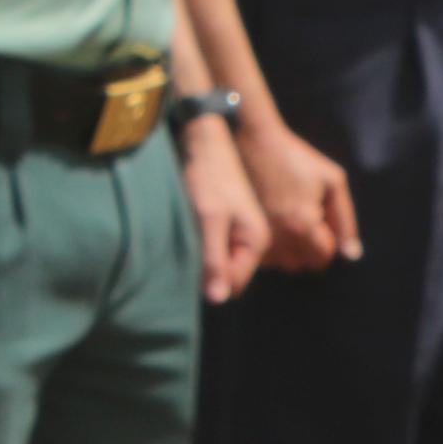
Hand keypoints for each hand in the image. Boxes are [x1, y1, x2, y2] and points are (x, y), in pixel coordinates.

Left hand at [179, 115, 267, 302]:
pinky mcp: (225, 225)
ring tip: (186, 241)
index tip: (190, 269)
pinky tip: (188, 234)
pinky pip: (214, 248)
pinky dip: (201, 247)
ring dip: (202, 259)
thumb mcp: (208, 220)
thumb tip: (217, 299)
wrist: (204, 144)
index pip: (236, 284)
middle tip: (186, 254)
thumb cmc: (207, 179)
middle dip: (208, 273)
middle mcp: (253, 240)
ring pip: (220, 262)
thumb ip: (215, 259)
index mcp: (256, 241)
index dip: (213, 283)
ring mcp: (239, 233)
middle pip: (229, 275)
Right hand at [235, 114, 358, 271]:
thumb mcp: (332, 180)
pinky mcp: (241, 231)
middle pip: (303, 265)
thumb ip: (345, 220)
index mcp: (302, 224)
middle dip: (309, 249)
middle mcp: (278, 236)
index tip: (320, 219)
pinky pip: (262, 257)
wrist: (253, 141)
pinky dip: (270, 248)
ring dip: (289, 251)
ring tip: (287, 224)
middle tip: (304, 222)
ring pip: (281, 264)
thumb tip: (350, 254)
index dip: (328, 240)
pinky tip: (271, 226)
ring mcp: (256, 235)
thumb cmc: (296, 158)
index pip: (323, 256)